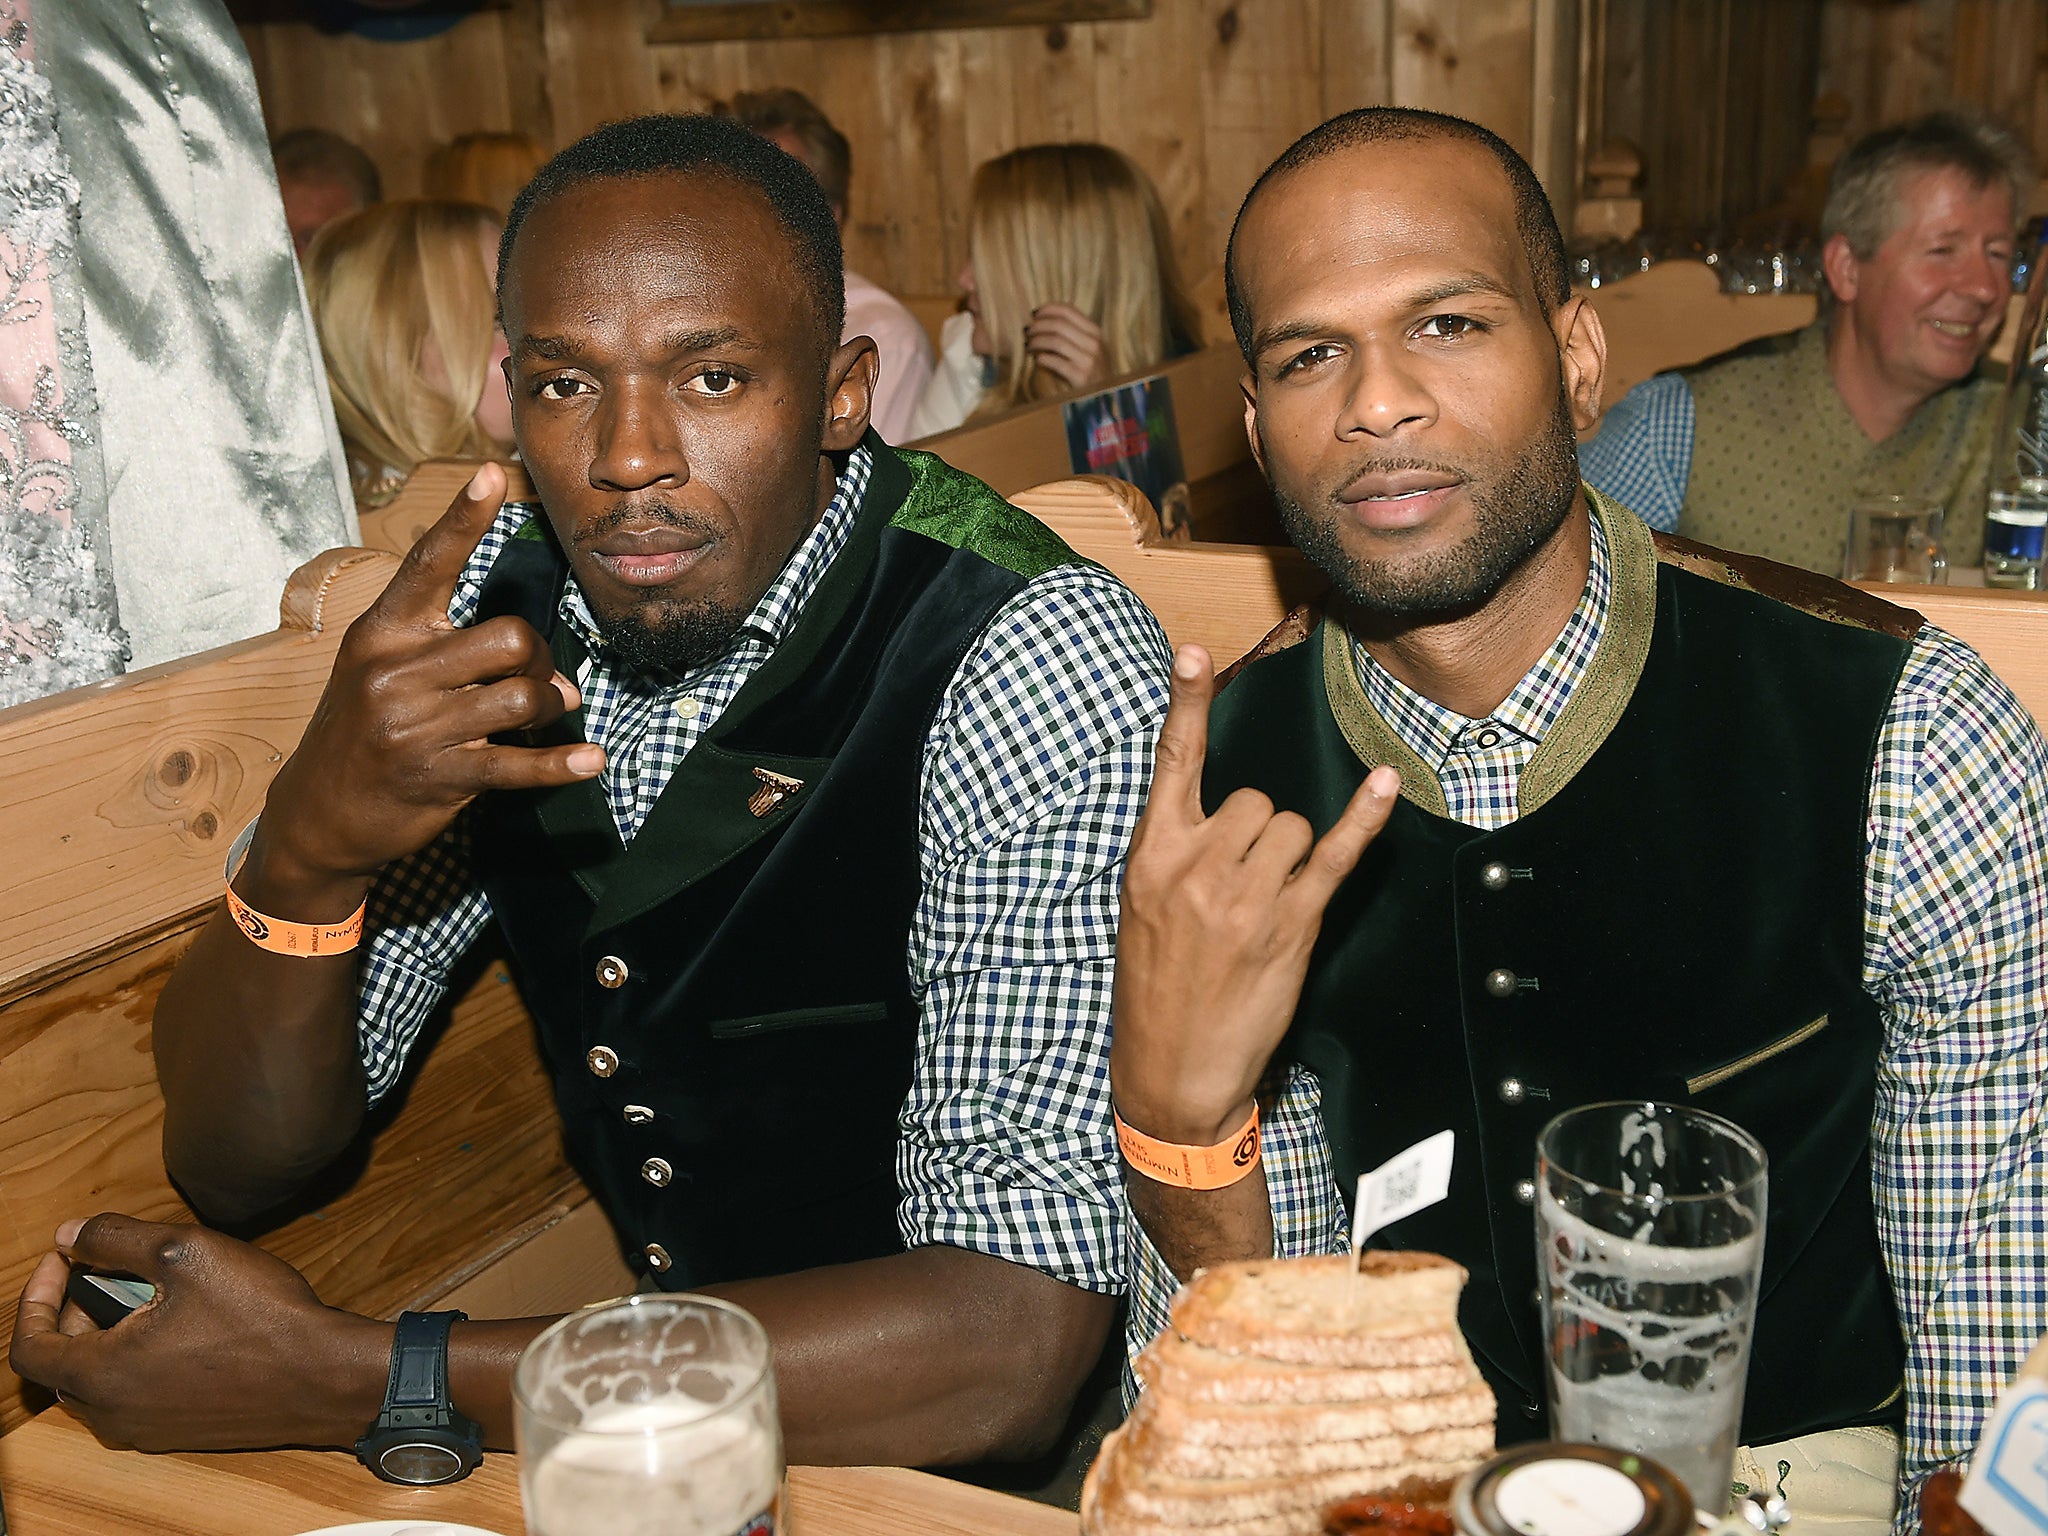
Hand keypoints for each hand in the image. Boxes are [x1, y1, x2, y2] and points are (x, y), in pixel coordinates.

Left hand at [9, 1214, 388, 1451]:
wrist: (323, 1377)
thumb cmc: (258, 1316)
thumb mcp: (187, 1253)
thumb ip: (117, 1239)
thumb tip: (70, 1234)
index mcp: (102, 1375)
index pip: (28, 1345)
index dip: (35, 1293)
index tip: (63, 1258)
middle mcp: (113, 1414)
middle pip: (64, 1362)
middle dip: (78, 1309)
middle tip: (116, 1269)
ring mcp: (148, 1430)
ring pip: (100, 1379)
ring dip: (110, 1333)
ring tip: (156, 1293)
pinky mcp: (180, 1433)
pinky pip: (135, 1394)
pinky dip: (139, 1357)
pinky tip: (188, 1326)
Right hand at [258, 463, 603, 894]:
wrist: (319, 813)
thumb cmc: (365, 728)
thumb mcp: (384, 671)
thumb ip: (455, 653)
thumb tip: (551, 675)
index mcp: (383, 632)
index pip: (428, 564)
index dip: (463, 519)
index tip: (492, 474)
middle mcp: (396, 672)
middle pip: (508, 637)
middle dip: (537, 657)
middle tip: (534, 677)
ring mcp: (417, 726)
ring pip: (521, 697)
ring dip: (546, 706)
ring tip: (542, 715)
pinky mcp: (440, 776)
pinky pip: (519, 765)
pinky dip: (561, 764)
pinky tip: (590, 761)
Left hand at [1024, 303, 1107, 390]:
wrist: (1104, 397)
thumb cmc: (1092, 373)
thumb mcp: (1089, 348)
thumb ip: (1074, 334)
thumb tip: (1044, 320)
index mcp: (1095, 332)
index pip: (1068, 310)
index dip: (1048, 309)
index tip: (1034, 313)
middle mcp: (1094, 343)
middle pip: (1059, 324)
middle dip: (1038, 325)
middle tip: (1027, 331)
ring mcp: (1089, 360)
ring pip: (1055, 340)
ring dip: (1037, 341)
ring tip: (1028, 345)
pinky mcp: (1081, 376)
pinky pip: (1056, 362)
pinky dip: (1042, 358)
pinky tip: (1036, 360)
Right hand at [1111, 646, 1398, 1144]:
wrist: (1171, 1071)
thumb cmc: (1156, 988)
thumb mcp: (1142, 909)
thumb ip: (1175, 853)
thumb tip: (1215, 812)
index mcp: (1152, 856)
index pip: (1173, 763)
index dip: (1186, 704)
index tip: (1193, 653)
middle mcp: (1197, 866)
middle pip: (1256, 800)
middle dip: (1259, 834)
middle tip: (1242, 890)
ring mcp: (1246, 896)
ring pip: (1290, 827)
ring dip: (1289, 856)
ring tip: (1264, 909)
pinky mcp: (1291, 925)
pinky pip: (1333, 856)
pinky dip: (1362, 819)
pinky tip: (1382, 785)